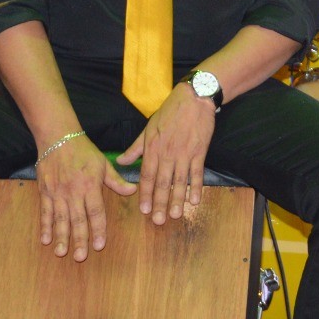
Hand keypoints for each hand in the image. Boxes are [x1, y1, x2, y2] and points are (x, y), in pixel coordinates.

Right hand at [35, 132, 136, 261]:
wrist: (58, 138)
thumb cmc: (84, 151)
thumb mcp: (104, 163)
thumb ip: (116, 180)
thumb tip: (133, 191)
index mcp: (91, 185)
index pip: (96, 211)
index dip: (98, 229)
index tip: (99, 245)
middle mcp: (74, 192)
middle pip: (77, 219)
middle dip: (79, 239)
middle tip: (80, 257)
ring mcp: (58, 193)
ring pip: (60, 219)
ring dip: (61, 237)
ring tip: (61, 252)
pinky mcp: (45, 192)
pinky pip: (45, 212)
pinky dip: (45, 226)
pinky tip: (45, 240)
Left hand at [116, 84, 216, 225]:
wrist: (193, 98)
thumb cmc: (169, 112)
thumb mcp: (148, 128)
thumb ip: (135, 148)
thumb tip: (120, 161)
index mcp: (152, 148)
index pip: (146, 176)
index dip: (145, 194)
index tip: (144, 210)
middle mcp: (167, 153)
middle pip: (162, 182)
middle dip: (160, 203)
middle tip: (159, 221)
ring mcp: (184, 153)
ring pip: (179, 181)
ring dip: (177, 199)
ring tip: (176, 215)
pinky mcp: (199, 151)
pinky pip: (197, 172)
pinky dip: (196, 187)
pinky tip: (195, 200)